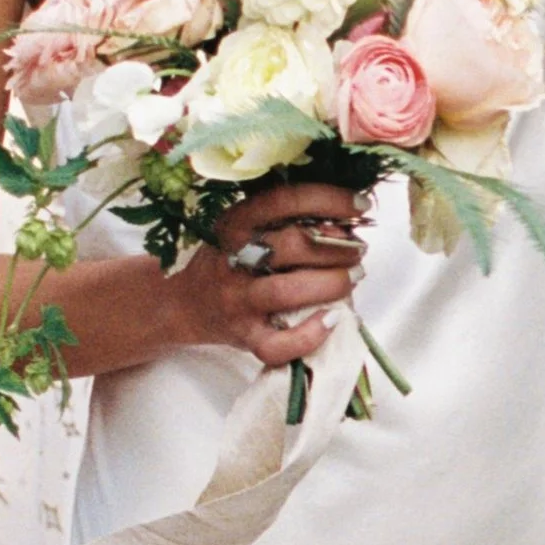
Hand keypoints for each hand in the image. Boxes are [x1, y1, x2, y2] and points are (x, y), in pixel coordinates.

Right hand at [176, 180, 366, 363]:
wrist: (184, 304)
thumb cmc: (229, 260)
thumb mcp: (244, 228)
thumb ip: (284, 221)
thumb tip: (344, 223)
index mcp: (235, 223)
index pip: (284, 201)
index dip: (328, 200)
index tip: (360, 205)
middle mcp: (233, 259)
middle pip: (293, 246)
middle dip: (338, 248)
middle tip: (358, 251)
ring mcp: (237, 300)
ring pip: (288, 292)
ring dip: (331, 284)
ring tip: (352, 278)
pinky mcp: (243, 336)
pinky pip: (276, 345)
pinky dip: (309, 336)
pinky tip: (331, 321)